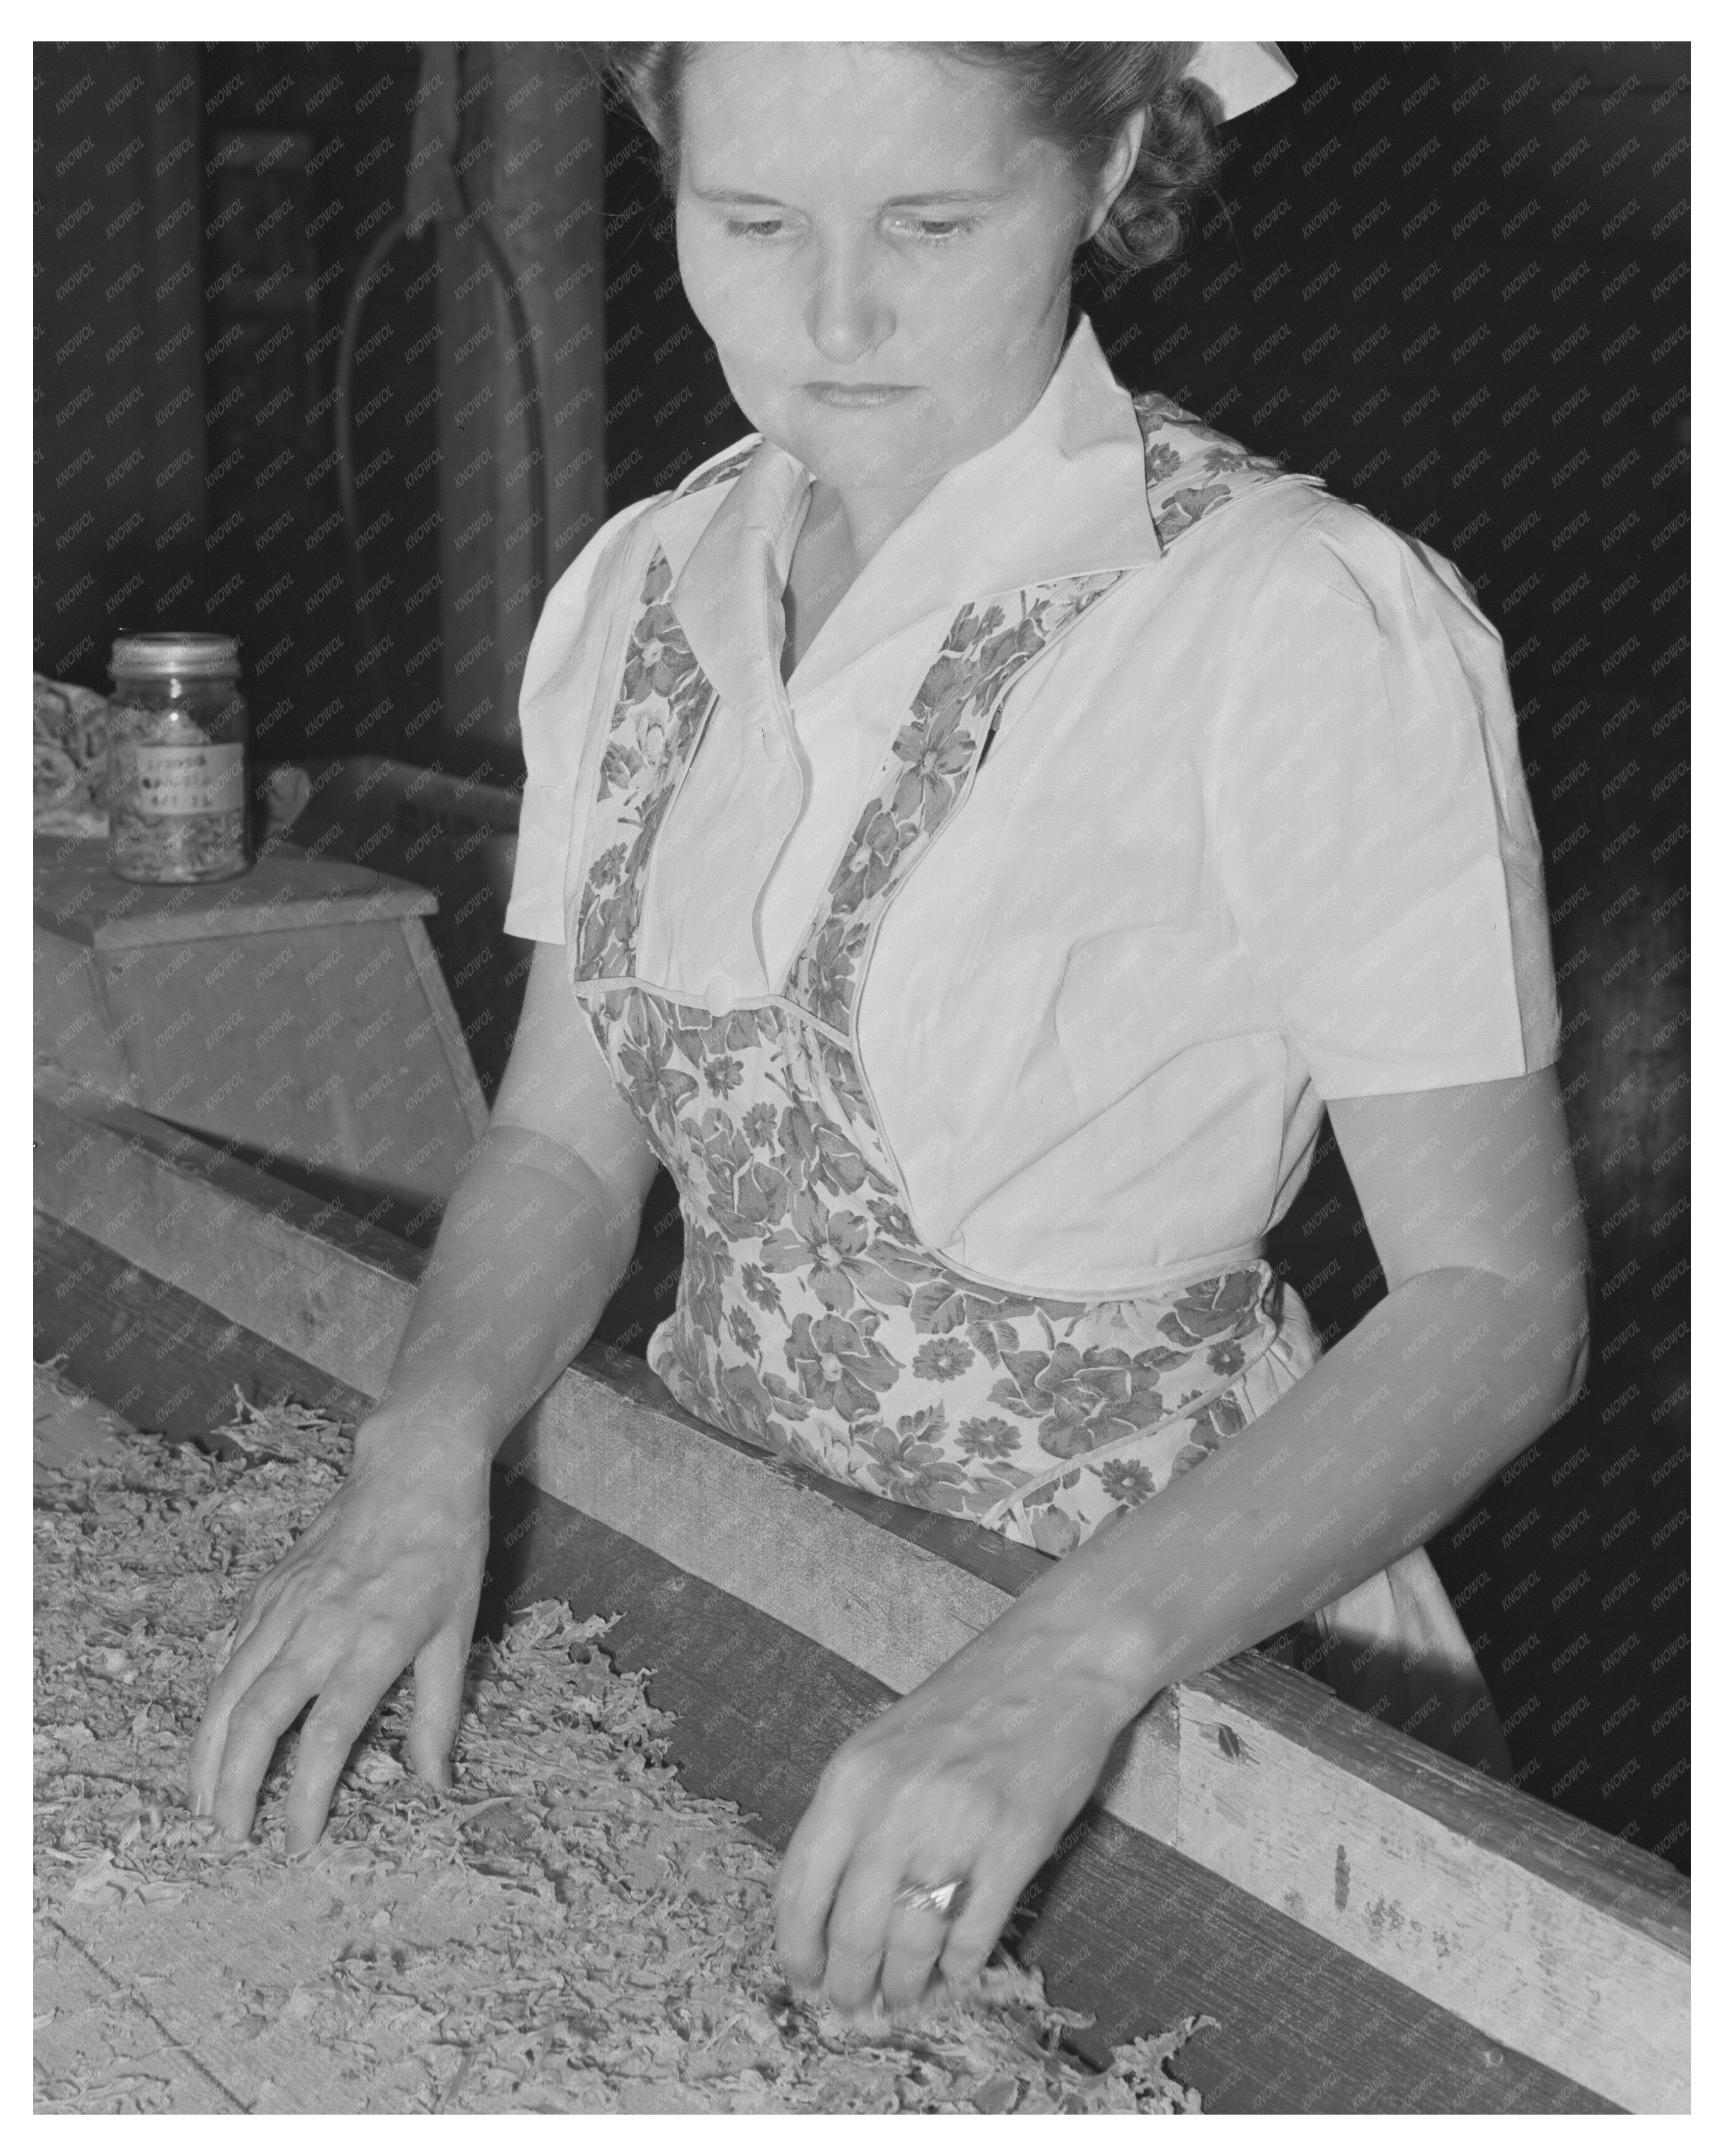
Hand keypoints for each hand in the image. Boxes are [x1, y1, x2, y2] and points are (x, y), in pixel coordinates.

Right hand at [187, 1415, 490, 1852]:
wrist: (413, 1470)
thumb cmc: (446, 1550)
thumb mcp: (458, 1633)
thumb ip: (439, 1713)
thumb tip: (434, 1783)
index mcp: (373, 1643)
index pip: (326, 1737)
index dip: (305, 1797)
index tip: (296, 1844)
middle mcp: (318, 1628)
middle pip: (255, 1719)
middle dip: (232, 1787)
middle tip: (229, 1836)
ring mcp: (284, 1606)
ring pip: (226, 1689)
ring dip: (207, 1753)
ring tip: (202, 1802)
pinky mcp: (267, 1590)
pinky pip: (229, 1654)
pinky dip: (213, 1700)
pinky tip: (211, 1734)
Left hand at [773, 1622, 1142, 2020]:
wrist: (1053, 1662)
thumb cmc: (964, 1706)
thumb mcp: (881, 1748)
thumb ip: (852, 1819)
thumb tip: (830, 1914)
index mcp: (850, 1779)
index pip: (799, 1890)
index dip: (797, 1950)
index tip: (805, 1979)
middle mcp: (893, 1806)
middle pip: (852, 1930)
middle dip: (849, 1985)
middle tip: (855, 2009)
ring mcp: (956, 1825)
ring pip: (911, 1944)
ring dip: (904, 1987)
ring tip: (904, 1999)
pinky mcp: (1015, 1843)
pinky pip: (974, 1934)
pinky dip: (961, 1968)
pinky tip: (957, 1972)